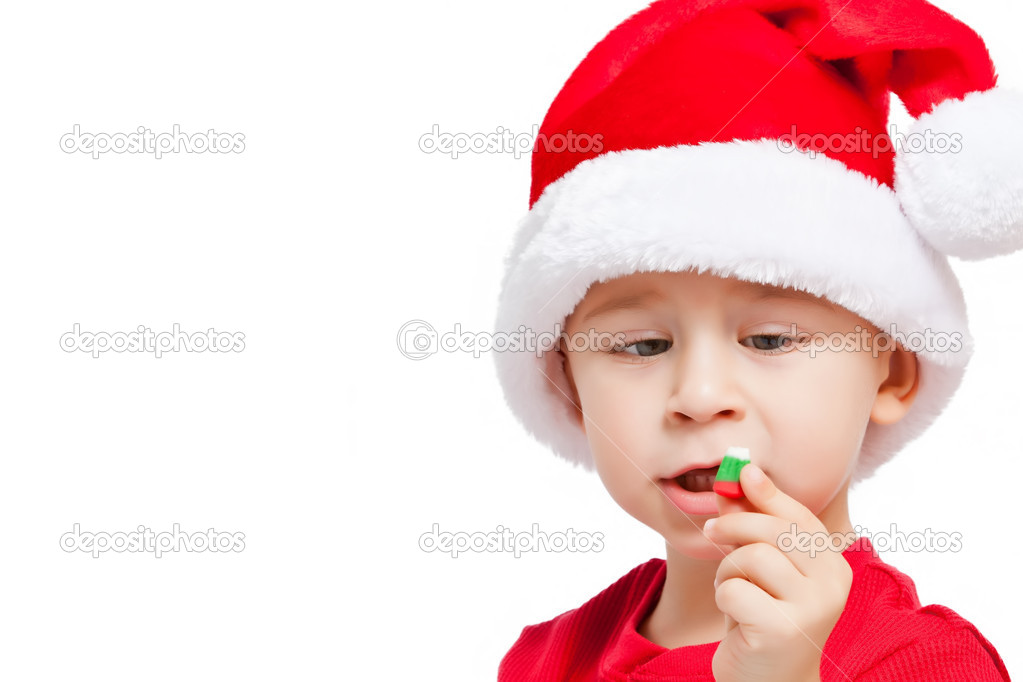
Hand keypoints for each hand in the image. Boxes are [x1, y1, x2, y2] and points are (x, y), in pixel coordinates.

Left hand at [702, 464, 852, 681]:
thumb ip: (752, 525)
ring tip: (732, 590)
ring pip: (752, 556)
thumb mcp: (759, 569)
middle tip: (710, 531)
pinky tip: (735, 617)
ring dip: (727, 570)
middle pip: (773, 530)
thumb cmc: (762, 618)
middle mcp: (832, 584)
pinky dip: (724, 597)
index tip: (741, 473)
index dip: (767, 492)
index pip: (799, 516)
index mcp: (833, 565)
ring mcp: (812, 608)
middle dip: (733, 525)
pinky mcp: (783, 630)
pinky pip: (735, 589)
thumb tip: (737, 476)